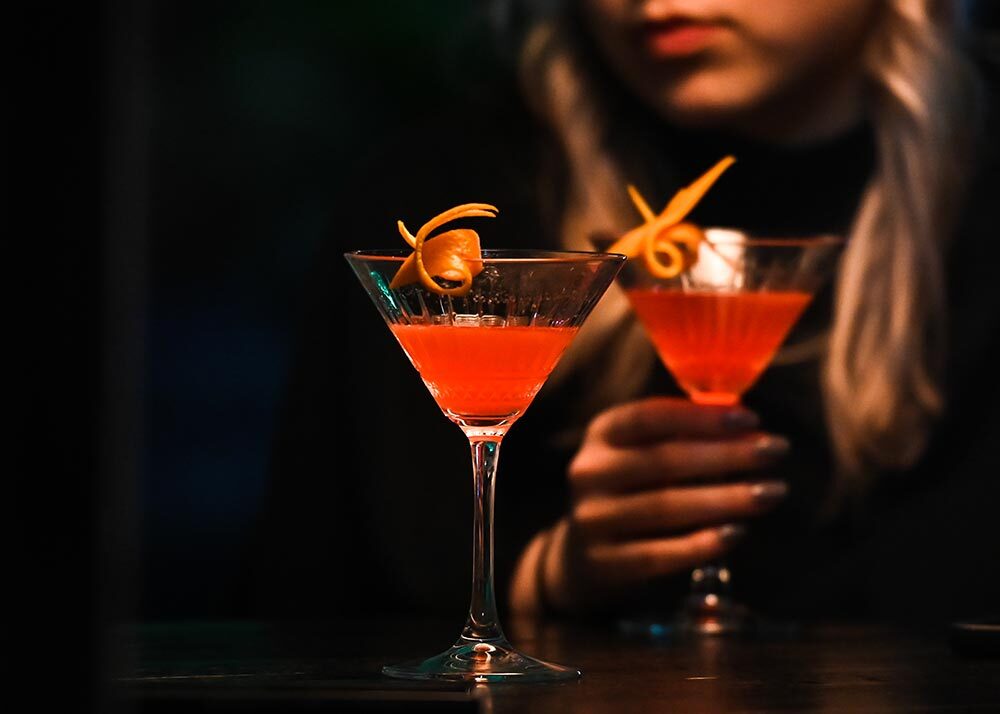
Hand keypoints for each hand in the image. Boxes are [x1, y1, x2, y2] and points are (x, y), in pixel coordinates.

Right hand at [538, 397, 788, 613]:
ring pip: (665, 507)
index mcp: (601, 434)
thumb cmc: (632, 489)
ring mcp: (592, 519)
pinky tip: (737, 533)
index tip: (751, 419)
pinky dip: (700, 544)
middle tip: (777, 451)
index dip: (701, 417)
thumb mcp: (642, 452)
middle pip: (663, 460)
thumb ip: (684, 435)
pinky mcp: (603, 563)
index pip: (649, 417)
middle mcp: (589, 473)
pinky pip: (658, 555)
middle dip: (727, 455)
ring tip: (772, 491)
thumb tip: (749, 427)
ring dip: (725, 498)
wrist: (582, 555)